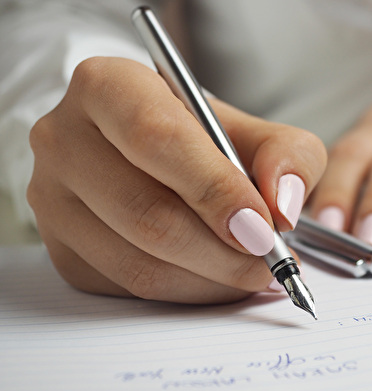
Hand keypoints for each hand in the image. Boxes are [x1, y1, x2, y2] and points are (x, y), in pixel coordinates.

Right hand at [27, 57, 325, 302]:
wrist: (151, 153)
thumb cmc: (202, 138)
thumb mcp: (255, 130)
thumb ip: (287, 155)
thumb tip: (283, 207)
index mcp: (108, 87)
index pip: (157, 139)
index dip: (215, 189)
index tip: (263, 227)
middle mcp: (66, 140)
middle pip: (147, 212)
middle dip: (223, 251)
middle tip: (270, 260)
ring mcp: (54, 199)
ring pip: (138, 262)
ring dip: (211, 279)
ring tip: (254, 272)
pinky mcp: (62, 249)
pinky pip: (129, 288)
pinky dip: (188, 292)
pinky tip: (217, 276)